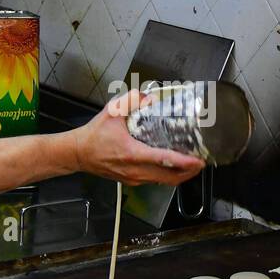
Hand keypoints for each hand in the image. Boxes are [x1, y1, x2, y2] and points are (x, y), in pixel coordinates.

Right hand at [69, 90, 204, 185]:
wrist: (78, 154)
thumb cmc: (94, 135)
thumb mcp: (112, 111)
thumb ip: (132, 100)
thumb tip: (149, 96)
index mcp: (132, 153)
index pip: (163, 160)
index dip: (184, 163)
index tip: (198, 161)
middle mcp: (135, 170)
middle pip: (169, 178)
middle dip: (189, 173)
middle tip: (201, 163)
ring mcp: (134, 178)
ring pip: (163, 182)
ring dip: (180, 176)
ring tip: (192, 165)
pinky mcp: (132, 181)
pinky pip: (155, 180)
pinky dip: (168, 176)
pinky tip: (173, 167)